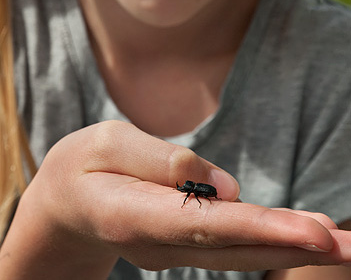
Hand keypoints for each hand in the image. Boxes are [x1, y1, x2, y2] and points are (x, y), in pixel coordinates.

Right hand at [1, 121, 350, 278]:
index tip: (314, 234)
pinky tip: (298, 233)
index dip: (259, 228)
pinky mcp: (180, 240)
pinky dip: (266, 240)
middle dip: (291, 246)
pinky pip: (228, 243)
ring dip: (287, 247)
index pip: (205, 224)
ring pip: (236, 252)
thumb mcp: (107, 145)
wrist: (64, 204)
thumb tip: (223, 183)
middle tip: (349, 247)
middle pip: (232, 247)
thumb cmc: (83, 166)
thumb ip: (160, 161)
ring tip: (340, 243)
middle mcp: (158, 243)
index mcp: (133, 215)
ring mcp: (171, 249)